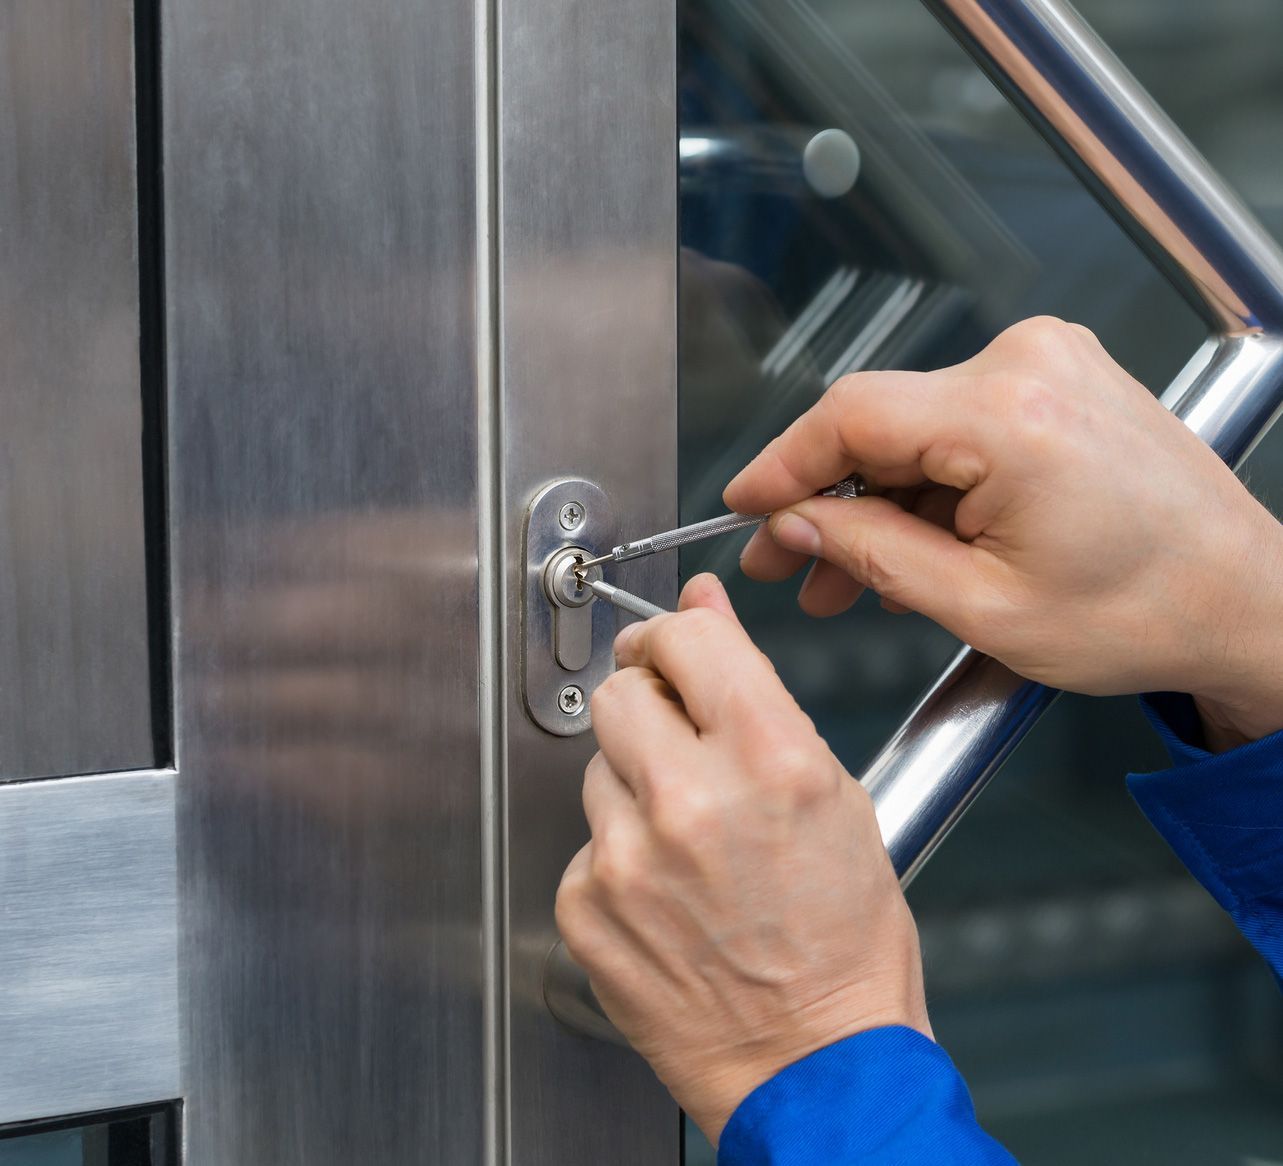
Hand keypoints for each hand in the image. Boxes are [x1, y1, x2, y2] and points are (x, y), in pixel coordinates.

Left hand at [555, 574, 928, 1143]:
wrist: (814, 1067)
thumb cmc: (842, 946)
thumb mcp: (835, 796)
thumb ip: (757, 692)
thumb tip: (704, 612)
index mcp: (768, 760)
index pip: (683, 637)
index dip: (675, 636)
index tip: (670, 649)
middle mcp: (690, 802)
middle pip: (621, 692)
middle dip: (648, 704)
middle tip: (680, 743)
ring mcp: (627, 858)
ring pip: (598, 765)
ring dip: (635, 784)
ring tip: (689, 841)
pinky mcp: (585, 906)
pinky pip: (585, 841)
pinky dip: (618, 855)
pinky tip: (665, 891)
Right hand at [727, 316, 1282, 749]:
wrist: (1245, 603)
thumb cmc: (1148, 613)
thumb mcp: (984, 607)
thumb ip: (872, 554)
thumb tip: (798, 522)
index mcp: (1011, 417)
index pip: (851, 416)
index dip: (781, 464)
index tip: (744, 505)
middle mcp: (1030, 368)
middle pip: (879, 424)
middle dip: (826, 500)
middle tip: (788, 563)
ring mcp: (1050, 367)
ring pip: (914, 431)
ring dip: (876, 502)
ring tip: (846, 576)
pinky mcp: (1058, 383)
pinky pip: (958, 428)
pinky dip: (926, 486)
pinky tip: (905, 544)